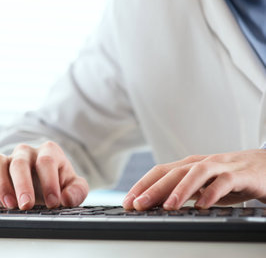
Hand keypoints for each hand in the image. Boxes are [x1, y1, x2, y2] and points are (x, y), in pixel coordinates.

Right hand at [0, 141, 88, 209]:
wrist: (42, 183)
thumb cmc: (57, 183)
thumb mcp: (72, 186)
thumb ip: (76, 191)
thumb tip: (66, 199)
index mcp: (48, 152)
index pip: (46, 161)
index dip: (49, 182)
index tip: (53, 202)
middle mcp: (26, 153)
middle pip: (20, 162)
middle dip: (22, 185)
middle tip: (26, 205)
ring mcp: (7, 159)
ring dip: (0, 184)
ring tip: (9, 204)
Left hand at [122, 149, 265, 210]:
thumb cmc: (232, 178)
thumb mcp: (203, 186)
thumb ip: (182, 192)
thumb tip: (155, 205)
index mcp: (189, 165)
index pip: (160, 172)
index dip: (142, 185)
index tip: (128, 202)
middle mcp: (202, 163)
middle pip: (173, 172)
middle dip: (153, 189)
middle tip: (138, 205)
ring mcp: (222, 167)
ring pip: (196, 173)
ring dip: (180, 190)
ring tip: (168, 206)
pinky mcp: (241, 175)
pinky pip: (225, 182)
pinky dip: (212, 192)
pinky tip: (202, 205)